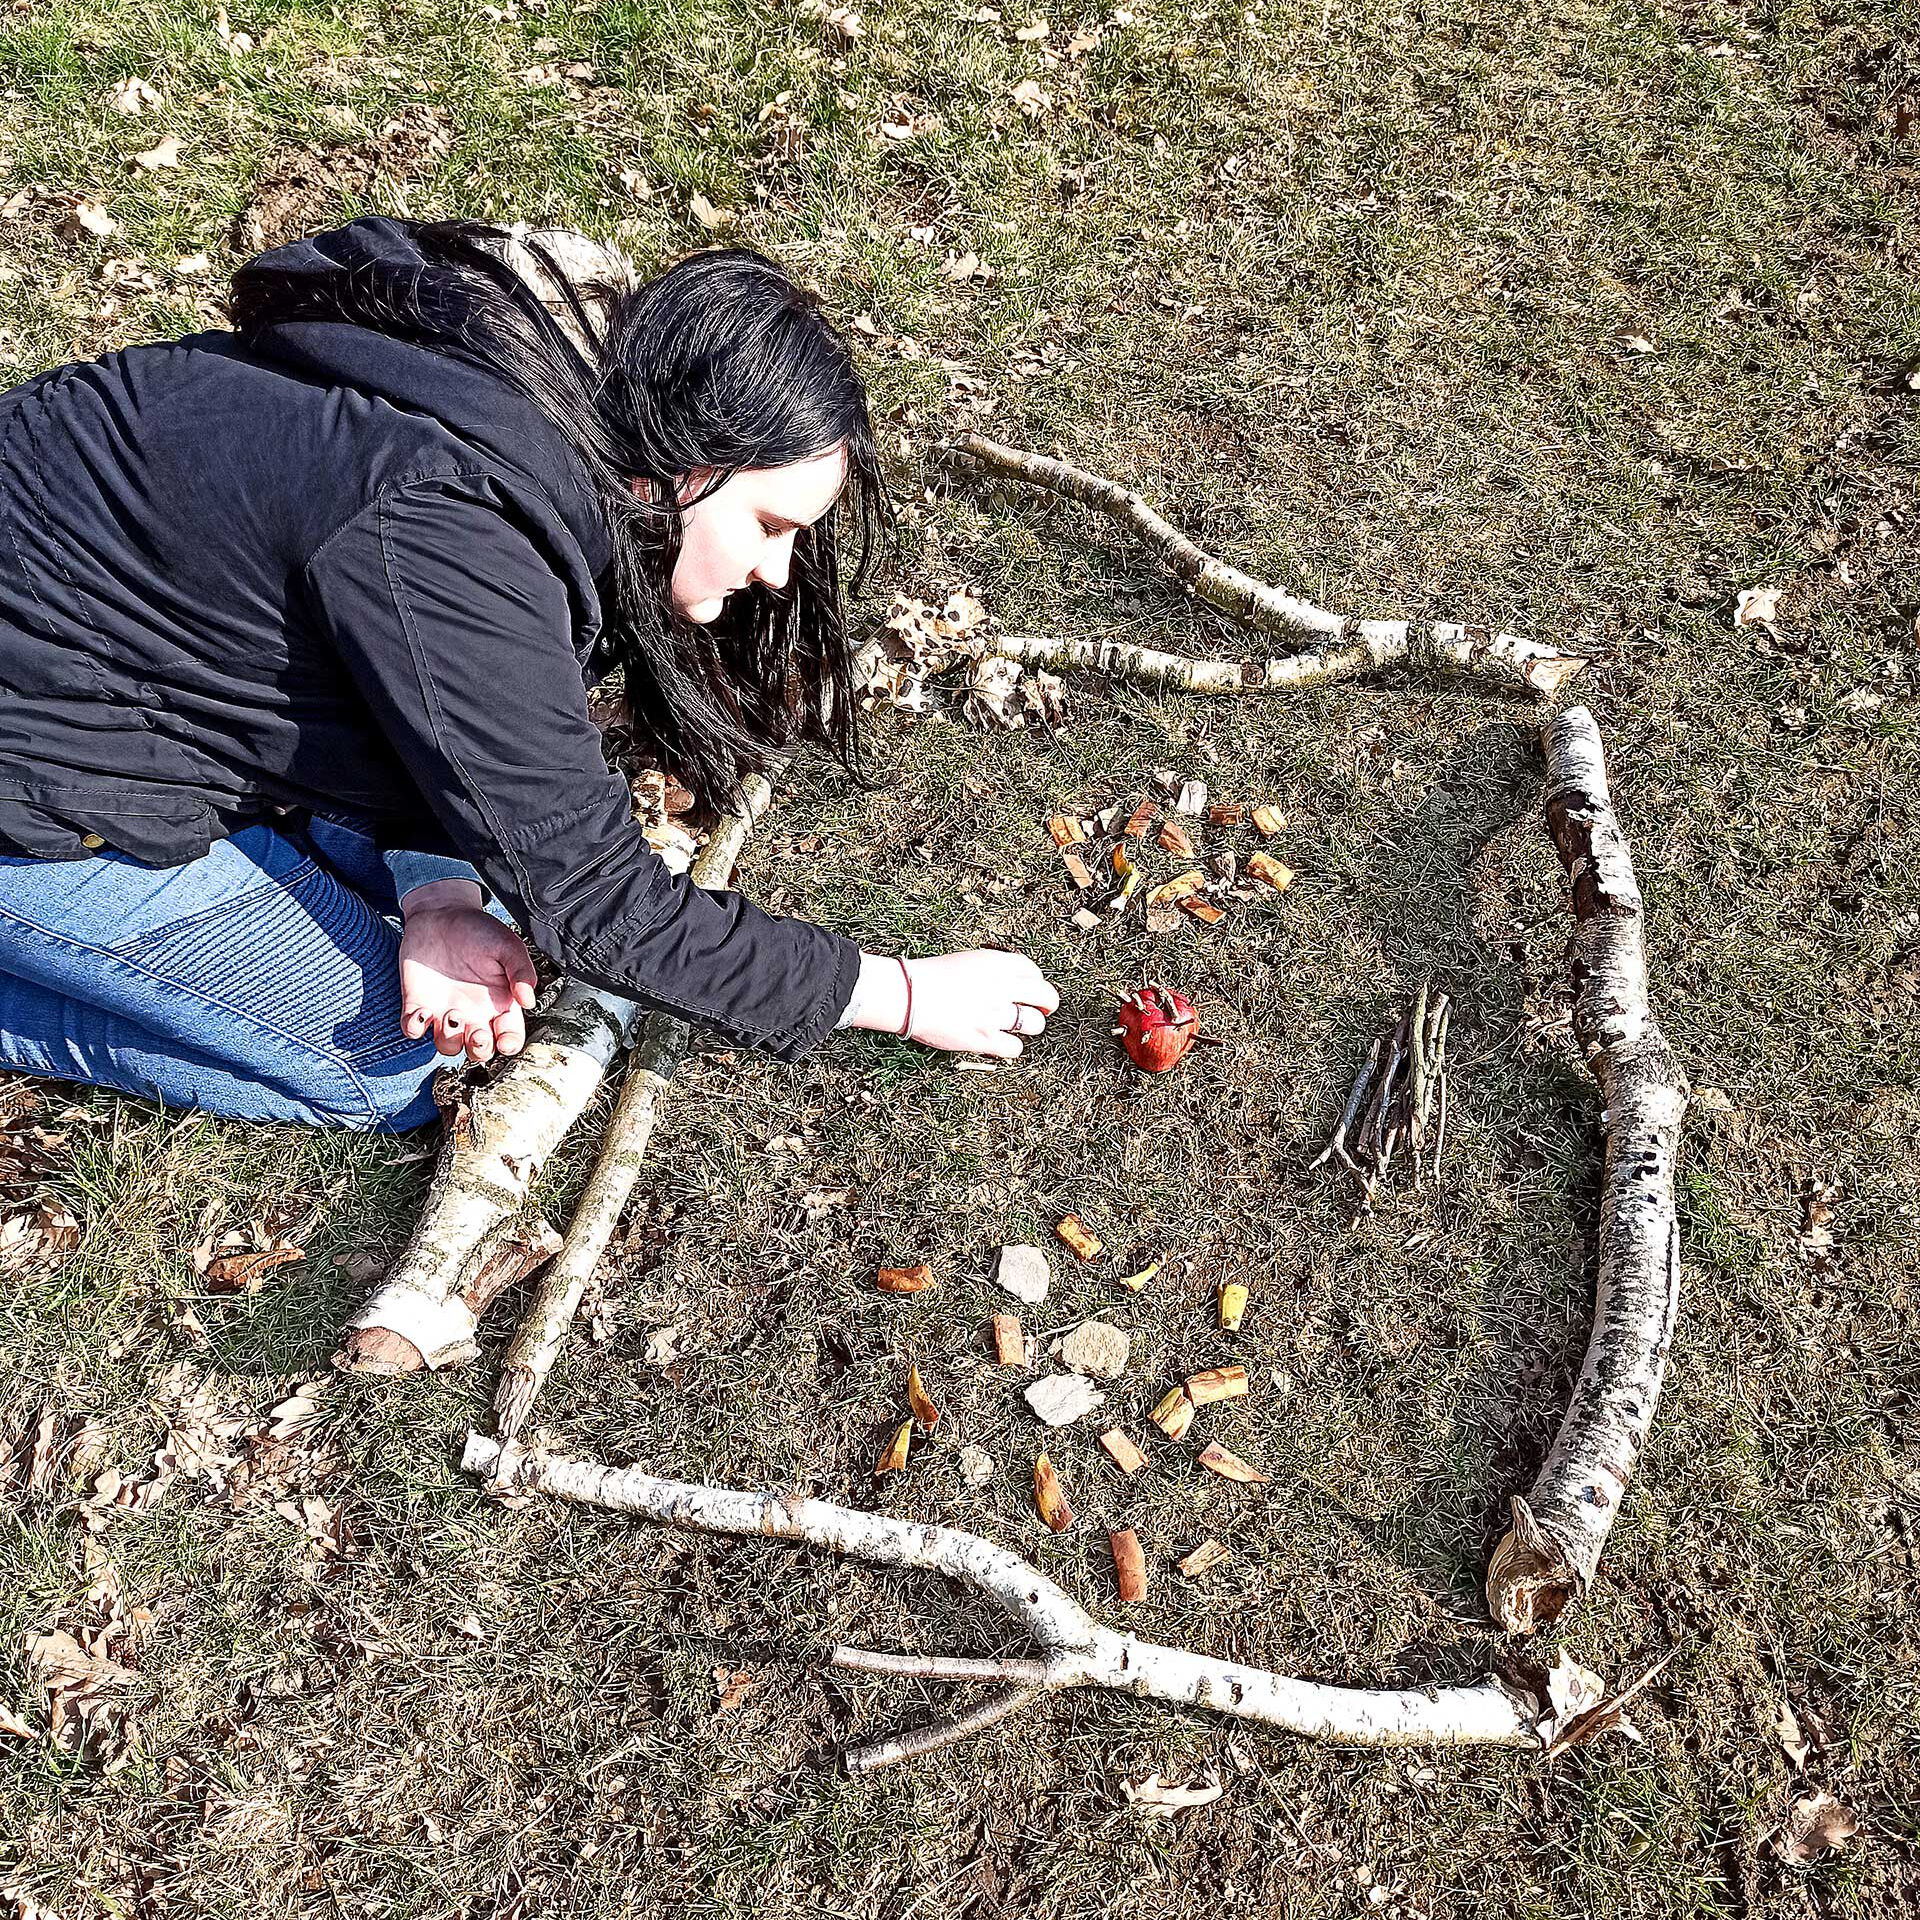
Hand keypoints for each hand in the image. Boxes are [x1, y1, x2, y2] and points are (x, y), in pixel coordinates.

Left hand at [397, 886, 537, 1065]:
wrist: (440, 913)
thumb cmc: (479, 929)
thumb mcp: (508, 945)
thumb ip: (521, 971)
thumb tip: (528, 1001)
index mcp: (499, 1003)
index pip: (509, 1036)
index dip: (508, 1045)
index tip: (504, 1040)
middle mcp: (473, 1013)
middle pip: (478, 1051)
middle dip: (479, 1049)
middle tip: (476, 1031)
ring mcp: (444, 1011)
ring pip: (447, 1046)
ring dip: (448, 1039)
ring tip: (450, 1013)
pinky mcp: (417, 1004)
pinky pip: (413, 1031)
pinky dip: (415, 1028)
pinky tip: (422, 1010)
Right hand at [846, 948, 1059, 1058]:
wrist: (907, 995)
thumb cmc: (929, 977)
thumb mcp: (967, 961)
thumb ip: (993, 971)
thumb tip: (1010, 987)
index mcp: (997, 963)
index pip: (1034, 971)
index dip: (1034, 983)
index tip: (1029, 990)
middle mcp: (1002, 986)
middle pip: (1045, 996)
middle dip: (1046, 1004)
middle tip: (1041, 1010)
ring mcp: (995, 1014)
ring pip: (1034, 1023)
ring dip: (1028, 1025)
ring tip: (1015, 1026)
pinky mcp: (985, 1039)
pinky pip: (1015, 1048)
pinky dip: (1009, 1047)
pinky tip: (997, 1042)